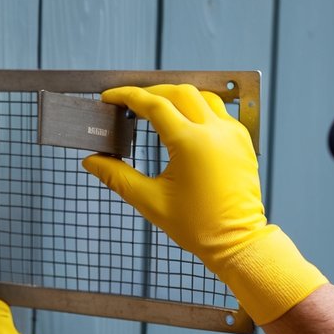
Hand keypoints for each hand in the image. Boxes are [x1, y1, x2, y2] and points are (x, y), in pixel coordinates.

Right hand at [81, 84, 326, 323]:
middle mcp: (214, 132)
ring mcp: (232, 134)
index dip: (127, 96)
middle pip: (178, 92)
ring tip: (156, 107)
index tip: (109, 98)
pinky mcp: (242, 141)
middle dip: (150, 92)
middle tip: (128, 102)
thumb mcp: (149, 200)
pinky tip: (184, 121)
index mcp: (190, 143)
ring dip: (176, 96)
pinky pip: (219, 111)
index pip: (153, 104)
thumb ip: (117, 176)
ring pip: (202, 96)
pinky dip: (198, 108)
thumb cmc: (195, 225)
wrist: (237, 242)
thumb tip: (91, 161)